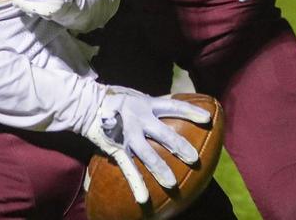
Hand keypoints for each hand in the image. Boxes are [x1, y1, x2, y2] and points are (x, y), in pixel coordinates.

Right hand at [82, 88, 210, 204]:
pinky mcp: (117, 149)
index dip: (191, 111)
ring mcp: (128, 136)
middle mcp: (140, 120)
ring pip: (147, 154)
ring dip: (159, 169)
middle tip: (194, 158)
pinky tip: (144, 199)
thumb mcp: (139, 96)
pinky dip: (136, 184)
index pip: (174, 106)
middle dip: (179, 146)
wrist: (88, 105)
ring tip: (172, 184)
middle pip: (163, 134)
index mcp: (148, 105)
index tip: (207, 118)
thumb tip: (179, 100)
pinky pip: (128, 168)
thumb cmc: (118, 100)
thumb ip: (157, 103)